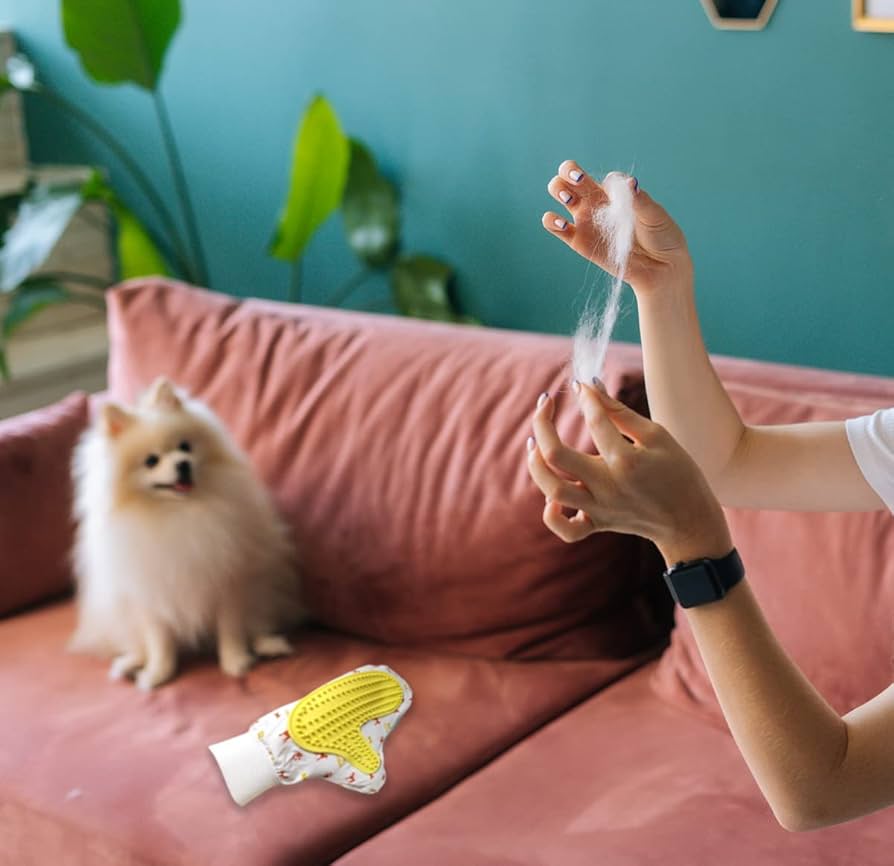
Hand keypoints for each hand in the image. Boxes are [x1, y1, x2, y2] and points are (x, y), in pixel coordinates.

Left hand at [526, 381, 732, 565]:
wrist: (689, 521)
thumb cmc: (678, 472)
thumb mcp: (657, 436)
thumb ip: (619, 412)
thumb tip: (590, 386)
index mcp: (626, 461)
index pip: (594, 420)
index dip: (585, 397)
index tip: (581, 385)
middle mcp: (607, 487)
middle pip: (555, 455)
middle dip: (542, 423)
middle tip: (544, 404)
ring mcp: (599, 509)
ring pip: (552, 491)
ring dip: (536, 464)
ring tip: (535, 442)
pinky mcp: (597, 524)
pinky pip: (565, 528)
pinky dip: (552, 514)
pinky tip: (552, 497)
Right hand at [541, 160, 691, 294]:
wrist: (661, 268)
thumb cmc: (661, 237)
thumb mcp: (654, 214)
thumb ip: (640, 199)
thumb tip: (629, 183)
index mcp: (613, 192)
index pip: (597, 172)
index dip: (598, 176)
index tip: (616, 191)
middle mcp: (595, 202)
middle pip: (569, 177)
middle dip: (567, 172)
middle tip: (577, 181)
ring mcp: (585, 221)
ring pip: (560, 195)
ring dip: (558, 190)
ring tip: (568, 199)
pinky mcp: (578, 242)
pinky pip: (556, 228)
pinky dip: (551, 221)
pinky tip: (562, 223)